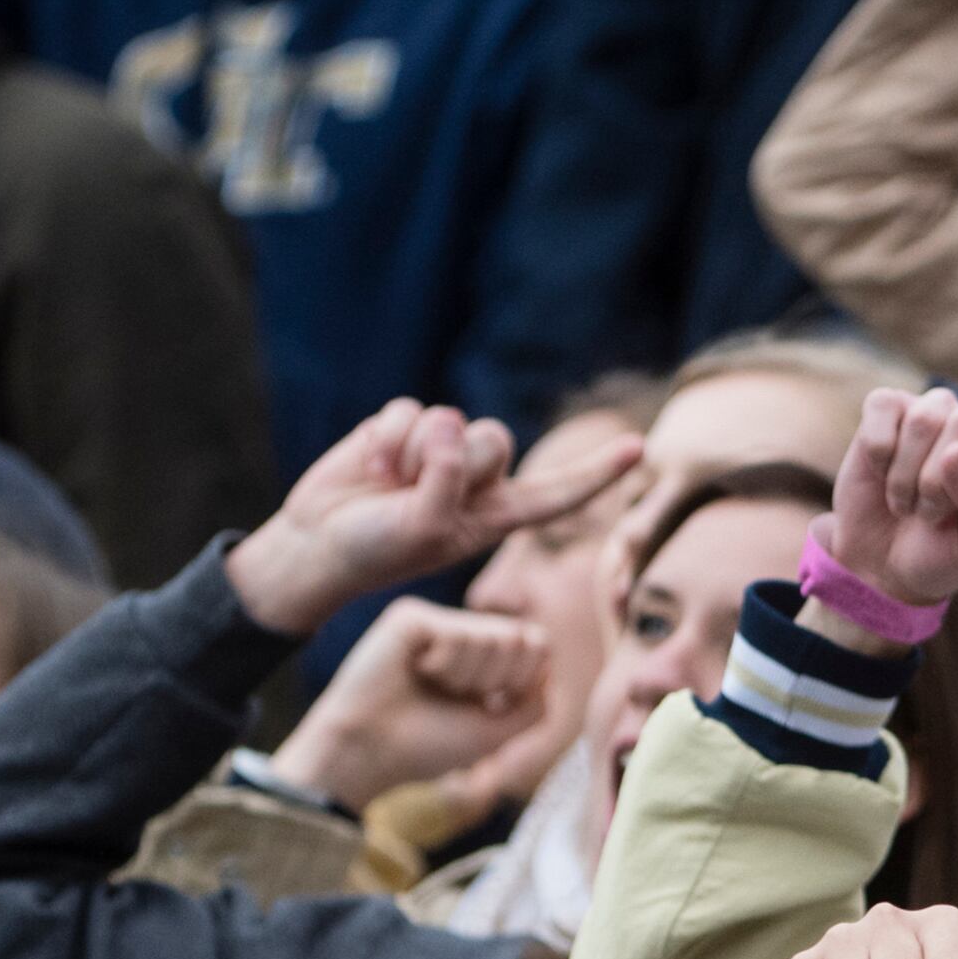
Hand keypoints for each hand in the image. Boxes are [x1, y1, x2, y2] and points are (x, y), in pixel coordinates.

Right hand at [226, 400, 644, 636]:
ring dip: (414, 451)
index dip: (597, 472)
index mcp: (499, 515)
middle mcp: (479, 479)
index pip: (560, 492)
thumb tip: (449, 427)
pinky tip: (371, 464)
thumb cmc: (378, 549)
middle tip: (417, 494)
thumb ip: (447, 482)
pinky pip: (409, 409)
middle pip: (495, 441)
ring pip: (452, 420)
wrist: (318, 542)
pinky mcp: (406, 427)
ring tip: (391, 483)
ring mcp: (442, 450)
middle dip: (454, 462)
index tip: (639, 449)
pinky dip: (386, 438)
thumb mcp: (424, 528)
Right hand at [266, 599, 552, 809]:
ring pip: (494, 636)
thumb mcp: (497, 730)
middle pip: (521, 638)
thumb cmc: (428, 746)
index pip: (537, 647)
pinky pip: (458, 633)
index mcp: (481, 662)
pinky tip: (414, 671)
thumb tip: (542, 647)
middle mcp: (459, 637)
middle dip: (497, 680)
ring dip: (468, 677)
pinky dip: (444, 664)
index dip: (524, 681)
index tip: (487, 707)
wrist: (369, 752)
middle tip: (453, 698)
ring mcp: (435, 624)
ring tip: (431, 687)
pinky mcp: (410, 617)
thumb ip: (535, 697)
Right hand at [824, 382, 957, 615]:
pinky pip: (884, 409)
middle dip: (944, 475)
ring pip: (925, 419)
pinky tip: (883, 474)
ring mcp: (933, 413)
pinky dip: (879, 451)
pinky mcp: (889, 408)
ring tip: (910, 505)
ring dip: (909, 476)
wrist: (887, 562)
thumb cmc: (946, 553)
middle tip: (932, 512)